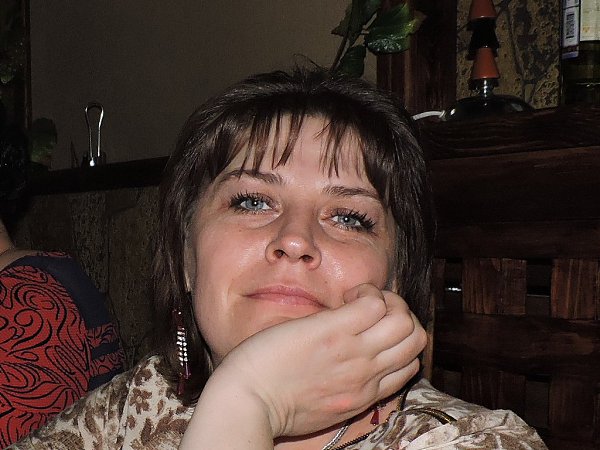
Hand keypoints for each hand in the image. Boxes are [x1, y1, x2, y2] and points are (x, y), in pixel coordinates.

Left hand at [180, 283, 425, 447]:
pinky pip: (373, 303)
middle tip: (370, 309)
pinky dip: (366, 292)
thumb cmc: (273, 403)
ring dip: (387, 301)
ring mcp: (353, 353)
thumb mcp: (323, 408)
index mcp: (365, 395)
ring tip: (358, 301)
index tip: (369, 330)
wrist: (247, 403)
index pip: (410, 364)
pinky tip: (344, 296)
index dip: (397, 340)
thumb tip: (345, 363)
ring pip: (404, 320)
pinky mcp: (332, 332)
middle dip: (401, 315)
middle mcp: (367, 374)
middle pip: (416, 339)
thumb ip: (343, 386)